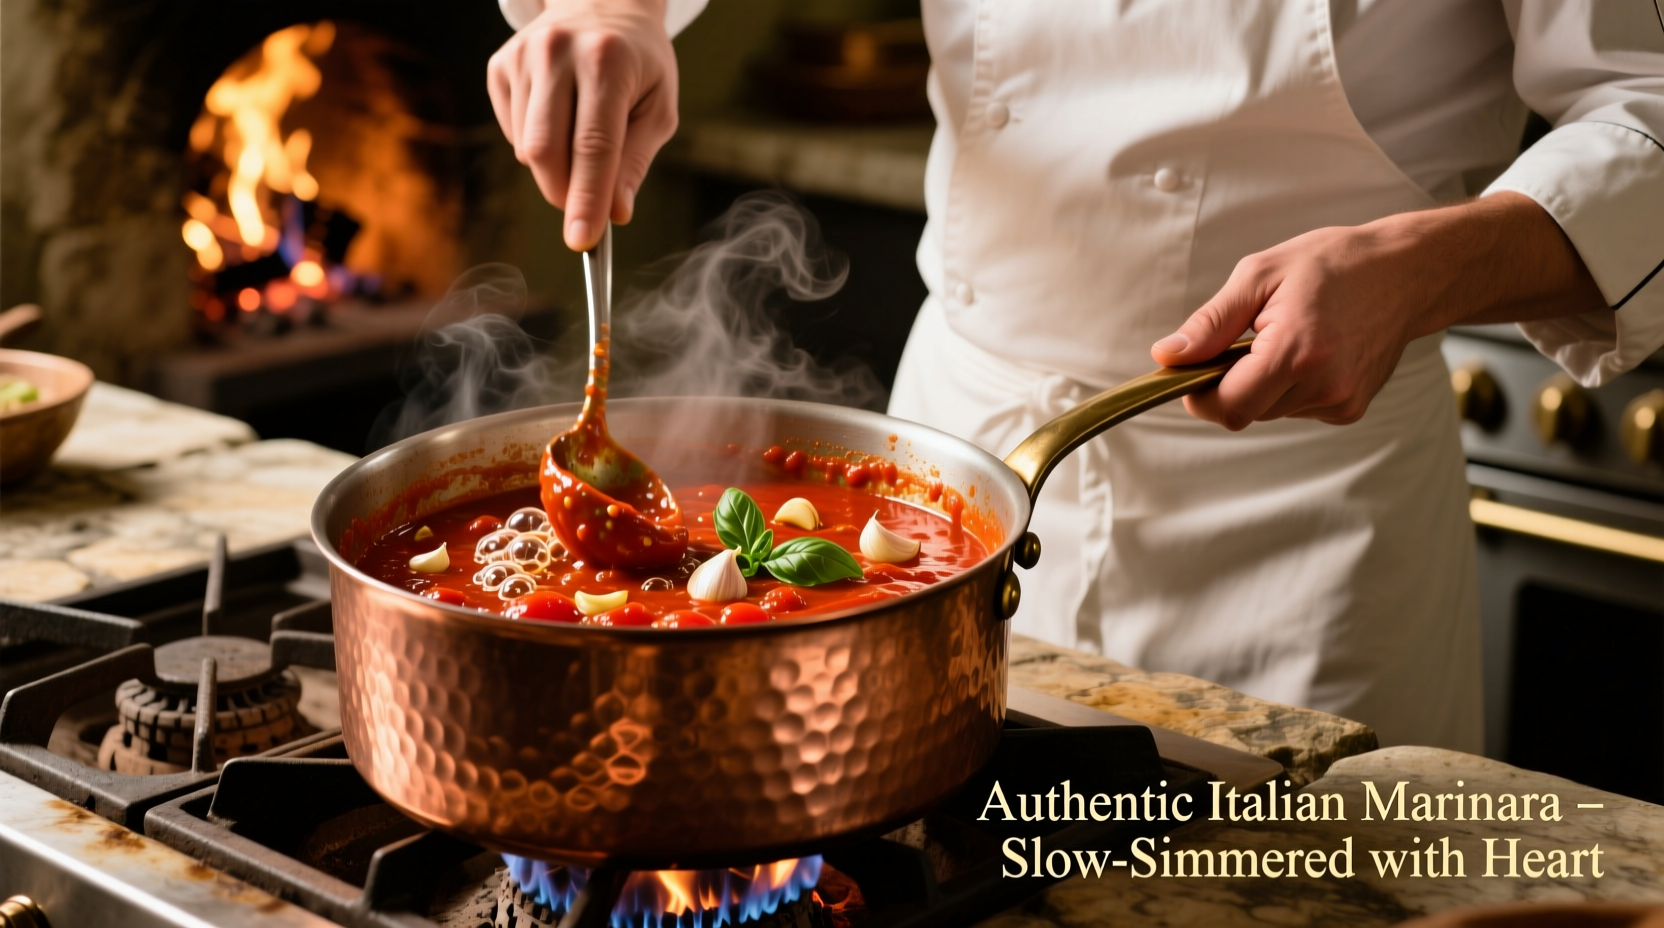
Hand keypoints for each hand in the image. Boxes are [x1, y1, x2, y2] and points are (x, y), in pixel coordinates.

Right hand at [487, 0, 677, 250]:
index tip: (582, 241)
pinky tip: (560, 119)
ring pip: (527, 149)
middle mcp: (557, 53)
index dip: (587, 199)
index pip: (594, 146)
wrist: (602, 3)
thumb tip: (614, 213)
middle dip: (566, 194)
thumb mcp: (658, 107)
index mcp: (606, 61)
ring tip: (583, 141)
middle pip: (547, 152)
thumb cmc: (639, 62)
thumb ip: (636, 162)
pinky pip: (512, 134)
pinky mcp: (500, 66)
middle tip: (588, 206)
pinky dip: (536, 147)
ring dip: (556, 170)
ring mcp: (522, 57)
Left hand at [1150, 193, 1606, 429]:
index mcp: (1296, 352)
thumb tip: (1167, 357)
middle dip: (1229, 383)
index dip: (1199, 394)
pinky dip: (1288, 387)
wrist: (1406, 273)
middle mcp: (1323, 386)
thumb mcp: (1259, 275)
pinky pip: (1296, 409)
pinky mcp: (1350, 409)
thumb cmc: (1331, 265)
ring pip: (1269, 411)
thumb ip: (1210, 324)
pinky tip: (1309, 351)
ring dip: (1261, 383)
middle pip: (1244, 412)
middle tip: (1246, 339)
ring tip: (1286, 336)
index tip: (1195, 368)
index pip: (1227, 407)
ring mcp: (1341, 402)